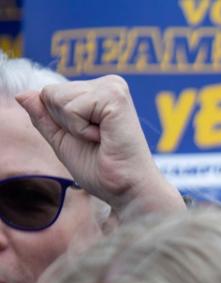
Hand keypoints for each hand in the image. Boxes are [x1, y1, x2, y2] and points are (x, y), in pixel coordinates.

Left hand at [17, 75, 182, 217]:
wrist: (129, 190)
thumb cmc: (104, 171)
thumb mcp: (63, 141)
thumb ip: (44, 118)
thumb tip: (22, 94)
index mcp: (99, 92)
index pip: (50, 94)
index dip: (60, 124)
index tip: (91, 140)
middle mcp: (109, 84)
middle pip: (50, 93)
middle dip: (65, 124)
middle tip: (97, 142)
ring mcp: (113, 88)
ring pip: (55, 97)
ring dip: (73, 128)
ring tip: (102, 140)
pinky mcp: (115, 96)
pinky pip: (70, 107)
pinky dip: (80, 130)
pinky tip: (105, 138)